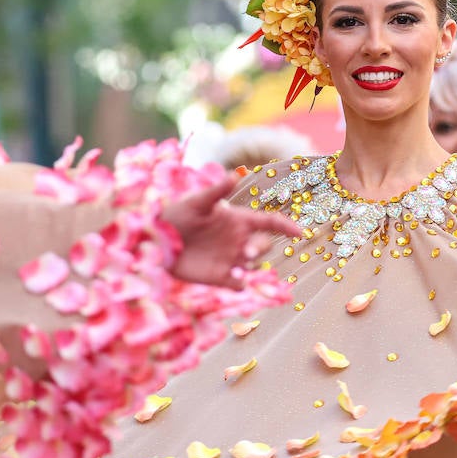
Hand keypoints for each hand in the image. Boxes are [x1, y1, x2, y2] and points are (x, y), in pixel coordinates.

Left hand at [161, 172, 302, 288]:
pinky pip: (239, 284)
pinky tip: (234, 280)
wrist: (155, 241)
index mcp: (238, 220)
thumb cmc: (176, 216)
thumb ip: (217, 191)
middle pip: (265, 245)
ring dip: (251, 266)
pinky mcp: (219, 276)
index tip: (301, 233)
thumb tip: (235, 173)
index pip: (270, 223)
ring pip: (255, 264)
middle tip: (246, 251)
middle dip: (261, 248)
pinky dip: (241, 283)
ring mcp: (230, 259)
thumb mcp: (196, 202)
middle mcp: (238, 240)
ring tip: (238, 269)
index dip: (287, 226)